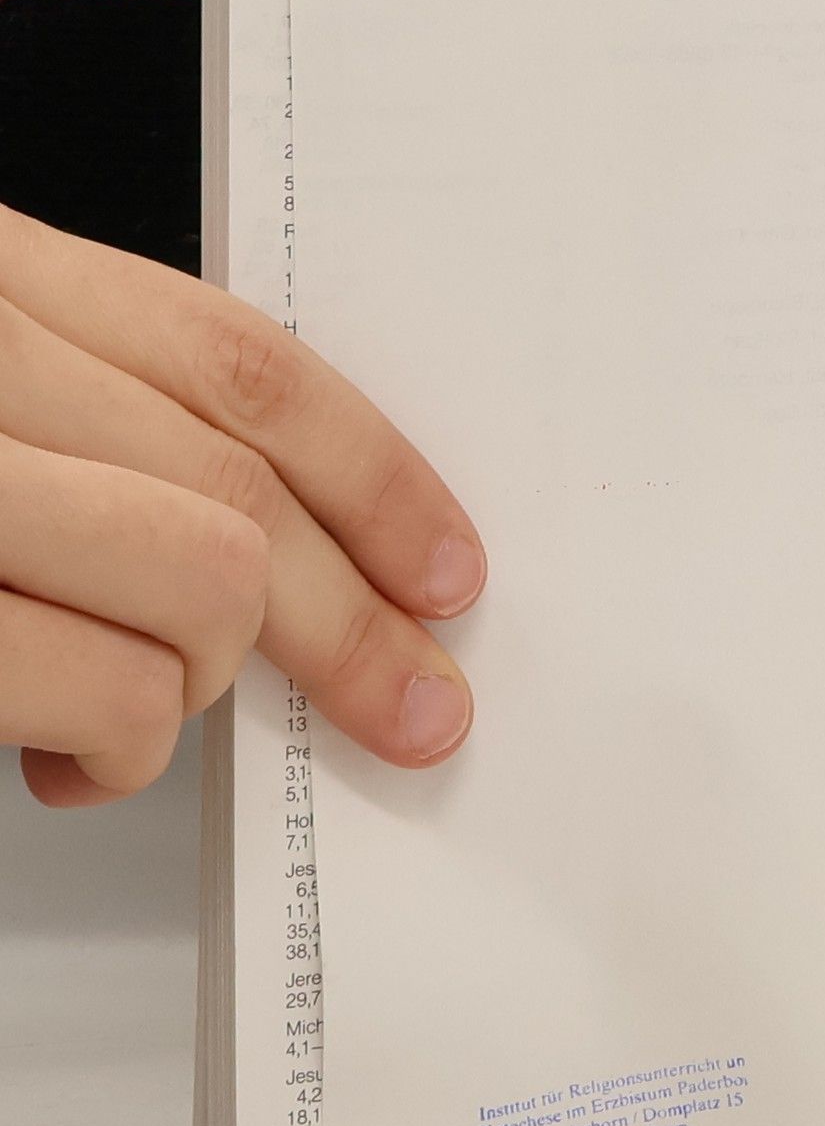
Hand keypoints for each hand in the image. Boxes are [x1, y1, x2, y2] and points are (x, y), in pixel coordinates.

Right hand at [0, 207, 483, 806]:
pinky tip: (75, 762)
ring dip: (202, 684)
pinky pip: (114, 692)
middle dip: (355, 624)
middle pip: (246, 486)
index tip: (448, 566)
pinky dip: (123, 753)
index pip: (240, 363)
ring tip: (135, 721)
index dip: (375, 474)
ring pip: (209, 585)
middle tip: (416, 703)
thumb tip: (286, 542)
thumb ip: (92, 422)